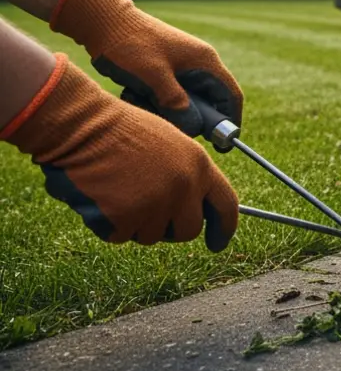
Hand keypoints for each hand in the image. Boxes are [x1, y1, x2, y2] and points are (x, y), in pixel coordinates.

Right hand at [2, 54, 238, 250]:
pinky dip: (111, 224)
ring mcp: (155, 205)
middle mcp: (184, 188)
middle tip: (149, 212)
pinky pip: (122, 236)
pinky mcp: (125, 218)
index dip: (224, 228)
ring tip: (120, 191)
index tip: (218, 243)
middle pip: (188, 230)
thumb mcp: (171, 144)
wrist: (83, 127)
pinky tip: (103, 197)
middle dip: (171, 228)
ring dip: (137, 223)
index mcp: (199, 166)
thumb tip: (194, 206)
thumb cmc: (122, 131)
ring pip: (152, 235)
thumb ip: (188, 174)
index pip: (226, 205)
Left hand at [48, 0, 242, 137]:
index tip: (221, 145)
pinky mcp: (165, 69)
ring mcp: (182, 66)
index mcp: (204, 61)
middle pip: (208, 101)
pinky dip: (154, 100)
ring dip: (167, 109)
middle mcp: (198, 63)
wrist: (103, 20)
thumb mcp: (153, 76)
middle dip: (190, 117)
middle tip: (169, 125)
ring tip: (142, 102)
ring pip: (186, 100)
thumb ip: (176, 102)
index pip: (230, 96)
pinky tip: (134, 95)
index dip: (229, 121)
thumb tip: (195, 128)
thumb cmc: (129, 44)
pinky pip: (169, 94)